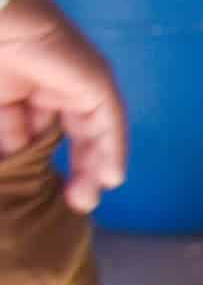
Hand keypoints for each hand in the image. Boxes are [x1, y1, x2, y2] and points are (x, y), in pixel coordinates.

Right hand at [0, 0, 121, 205]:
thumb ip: (8, 136)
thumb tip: (12, 162)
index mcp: (22, 89)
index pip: (35, 132)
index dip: (35, 160)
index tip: (36, 191)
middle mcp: (53, 86)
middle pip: (71, 135)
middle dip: (74, 168)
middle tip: (73, 202)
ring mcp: (77, 83)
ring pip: (93, 131)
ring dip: (93, 166)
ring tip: (87, 198)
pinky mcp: (97, 82)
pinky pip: (108, 121)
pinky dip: (110, 149)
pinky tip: (110, 178)